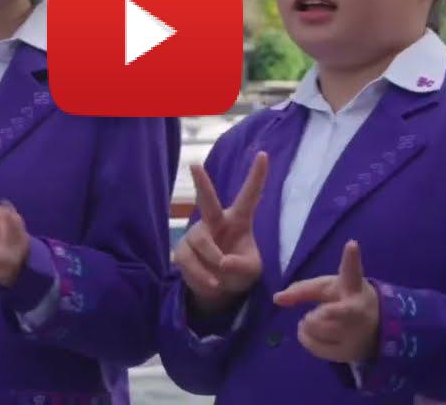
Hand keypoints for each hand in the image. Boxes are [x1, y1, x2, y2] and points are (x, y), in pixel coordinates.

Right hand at [174, 152, 267, 317]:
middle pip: (207, 200)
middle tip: (194, 165)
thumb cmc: (239, 271)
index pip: (249, 196)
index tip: (263, 155)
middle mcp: (215, 222)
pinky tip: (211, 283)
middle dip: (201, 183)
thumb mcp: (251, 271)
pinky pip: (189, 261)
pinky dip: (201, 276)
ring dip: (212, 261)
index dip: (256, 176)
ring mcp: (197, 234)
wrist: (218, 290)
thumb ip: (241, 265)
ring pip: (201, 242)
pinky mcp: (182, 250)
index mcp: (239, 220)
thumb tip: (222, 262)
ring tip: (220, 281)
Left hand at [273, 240, 379, 362]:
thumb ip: (303, 290)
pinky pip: (317, 348)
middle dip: (315, 315)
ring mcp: (356, 333)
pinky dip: (307, 340)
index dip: (351, 258)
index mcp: (353, 286)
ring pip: (319, 330)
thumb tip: (276, 299)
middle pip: (326, 312)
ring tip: (313, 320)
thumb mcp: (328, 288)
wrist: (375, 328)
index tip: (351, 244)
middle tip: (318, 313)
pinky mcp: (350, 352)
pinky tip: (312, 333)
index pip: (352, 271)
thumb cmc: (344, 299)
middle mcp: (358, 309)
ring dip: (308, 325)